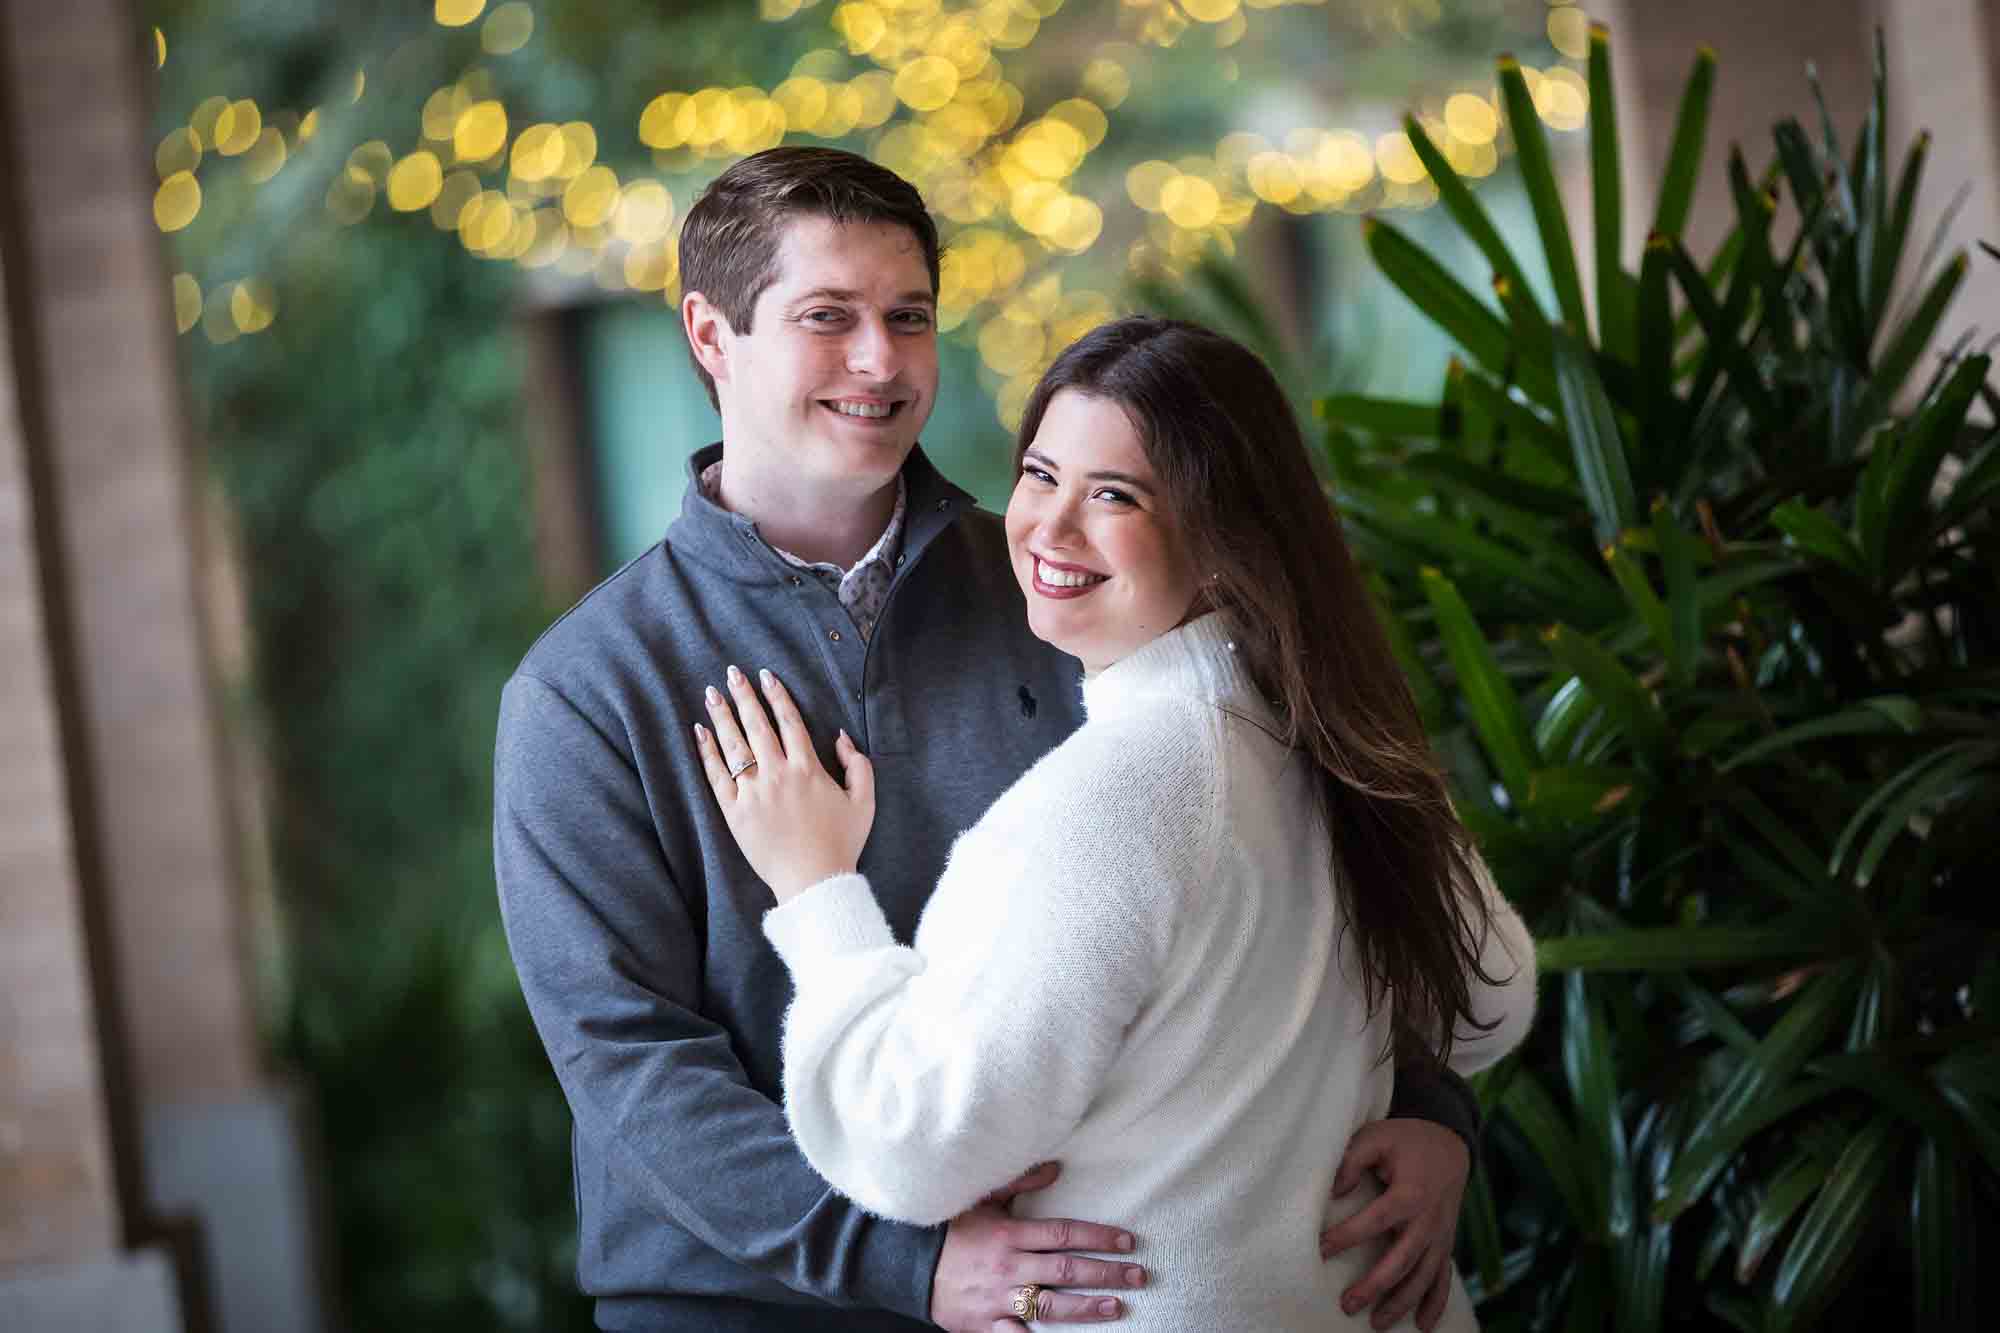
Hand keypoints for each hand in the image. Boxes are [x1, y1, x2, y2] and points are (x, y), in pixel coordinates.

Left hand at [693, 665, 874, 900]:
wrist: (813, 881)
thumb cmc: (841, 842)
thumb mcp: (864, 801)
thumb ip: (858, 765)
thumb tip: (840, 737)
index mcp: (808, 768)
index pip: (789, 721)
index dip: (777, 696)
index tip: (766, 676)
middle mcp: (778, 774)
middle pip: (758, 726)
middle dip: (744, 696)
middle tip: (732, 674)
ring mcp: (754, 793)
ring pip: (734, 746)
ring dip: (722, 716)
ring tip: (711, 694)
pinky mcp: (735, 812)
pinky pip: (717, 776)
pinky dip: (707, 752)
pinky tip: (700, 732)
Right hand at [930, 1162, 1144, 1331]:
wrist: (906, 1263)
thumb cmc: (950, 1229)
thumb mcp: (981, 1198)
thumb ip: (1020, 1181)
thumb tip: (1056, 1168)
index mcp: (1009, 1234)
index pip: (1064, 1234)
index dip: (1098, 1237)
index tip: (1127, 1241)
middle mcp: (1008, 1267)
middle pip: (1066, 1270)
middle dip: (1106, 1272)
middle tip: (1138, 1275)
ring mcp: (998, 1299)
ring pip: (1050, 1306)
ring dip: (1087, 1308)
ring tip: (1116, 1306)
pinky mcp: (985, 1325)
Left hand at [1320, 1118, 1469, 1331]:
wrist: (1449, 1143)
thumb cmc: (1405, 1140)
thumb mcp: (1376, 1137)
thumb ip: (1352, 1160)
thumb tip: (1334, 1191)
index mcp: (1411, 1193)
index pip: (1375, 1220)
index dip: (1347, 1236)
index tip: (1320, 1250)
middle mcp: (1429, 1221)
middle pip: (1402, 1261)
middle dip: (1375, 1286)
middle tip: (1347, 1305)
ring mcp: (1441, 1236)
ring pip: (1423, 1277)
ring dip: (1402, 1303)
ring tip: (1376, 1324)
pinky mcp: (1446, 1243)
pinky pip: (1444, 1278)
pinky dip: (1436, 1303)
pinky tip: (1424, 1326)